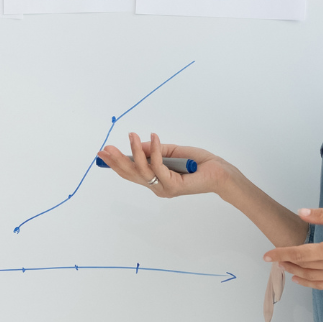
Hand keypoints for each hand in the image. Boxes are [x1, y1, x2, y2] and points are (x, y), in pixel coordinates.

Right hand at [96, 132, 238, 197]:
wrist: (219, 171)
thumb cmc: (198, 162)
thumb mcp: (171, 151)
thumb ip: (155, 150)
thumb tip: (137, 145)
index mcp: (155, 181)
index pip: (132, 173)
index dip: (116, 164)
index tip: (103, 152)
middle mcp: (157, 188)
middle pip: (132, 175)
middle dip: (117, 161)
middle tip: (105, 149)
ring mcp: (164, 188)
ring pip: (142, 170)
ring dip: (134, 151)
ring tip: (131, 135)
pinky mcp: (173, 185)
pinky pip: (158, 166)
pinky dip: (155, 150)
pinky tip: (153, 137)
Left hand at [262, 208, 322, 289]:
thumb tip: (302, 212)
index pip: (301, 253)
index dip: (282, 253)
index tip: (268, 254)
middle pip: (304, 267)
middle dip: (286, 262)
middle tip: (274, 257)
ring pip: (312, 278)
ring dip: (295, 273)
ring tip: (284, 266)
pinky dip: (309, 283)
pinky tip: (300, 279)